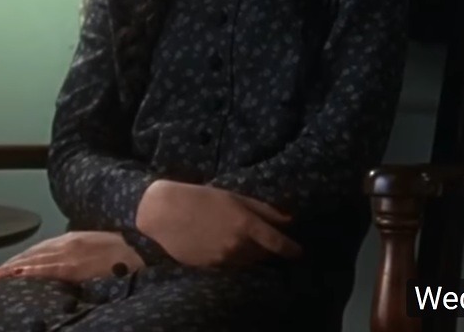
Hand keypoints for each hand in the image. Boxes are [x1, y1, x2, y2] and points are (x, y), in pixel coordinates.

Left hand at [0, 231, 141, 283]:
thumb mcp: (107, 244)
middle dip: (14, 262)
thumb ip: (90, 248)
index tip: (12, 264)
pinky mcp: (74, 265)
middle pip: (34, 252)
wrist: (148, 243)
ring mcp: (71, 253)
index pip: (44, 247)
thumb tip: (83, 256)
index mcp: (78, 237)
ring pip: (34, 259)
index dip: (26, 255)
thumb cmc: (132, 245)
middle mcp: (70, 242)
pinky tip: (14, 274)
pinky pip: (46, 269)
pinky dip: (28, 270)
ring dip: (13, 267)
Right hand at [136, 180, 301, 266]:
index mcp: (246, 224)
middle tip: (267, 240)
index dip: (291, 249)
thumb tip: (288, 220)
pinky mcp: (209, 266)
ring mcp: (222, 258)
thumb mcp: (235, 197)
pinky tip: (225, 246)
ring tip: (245, 241)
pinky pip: (230, 265)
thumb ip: (263, 210)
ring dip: (252, 254)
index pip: (277, 242)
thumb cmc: (201, 198)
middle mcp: (237, 244)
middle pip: (263, 254)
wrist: (164, 213)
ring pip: (247, 262)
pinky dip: (234, 258)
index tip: (299, 252)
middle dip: (268, 248)